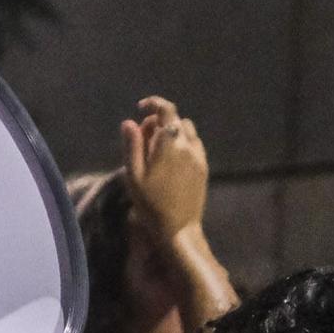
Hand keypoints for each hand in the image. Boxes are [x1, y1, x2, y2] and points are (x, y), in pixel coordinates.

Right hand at [121, 95, 207, 239]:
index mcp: (169, 144)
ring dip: (172, 131)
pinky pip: (195, 144)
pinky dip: (183, 142)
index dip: (153, 103)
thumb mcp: (134, 176)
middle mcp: (188, 145)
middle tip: (144, 137)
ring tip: (158, 149)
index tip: (141, 108)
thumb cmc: (151, 205)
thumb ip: (132, 146)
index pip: (166, 110)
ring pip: (187, 130)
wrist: (179, 229)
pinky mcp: (204, 167)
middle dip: (159, 121)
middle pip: (175, 119)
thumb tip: (129, 122)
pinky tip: (172, 158)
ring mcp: (199, 156)